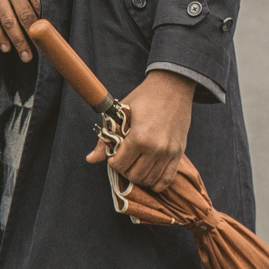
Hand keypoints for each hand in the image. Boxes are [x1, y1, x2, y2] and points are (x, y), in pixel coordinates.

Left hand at [86, 70, 194, 192]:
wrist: (173, 86)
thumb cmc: (145, 97)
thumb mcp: (122, 112)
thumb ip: (106, 139)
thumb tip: (90, 159)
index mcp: (139, 137)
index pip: (120, 165)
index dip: (113, 162)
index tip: (114, 156)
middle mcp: (155, 148)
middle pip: (134, 176)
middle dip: (125, 171)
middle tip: (124, 160)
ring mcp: (169, 152)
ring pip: (149, 180)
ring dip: (139, 176)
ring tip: (135, 164)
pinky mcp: (179, 153)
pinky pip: (166, 180)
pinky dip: (156, 182)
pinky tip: (149, 172)